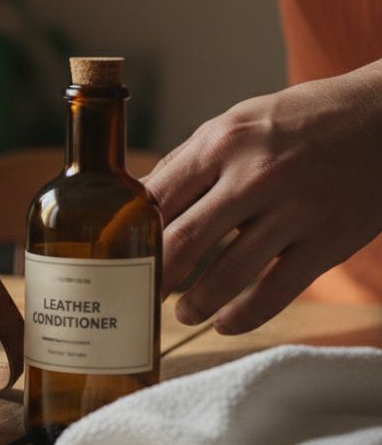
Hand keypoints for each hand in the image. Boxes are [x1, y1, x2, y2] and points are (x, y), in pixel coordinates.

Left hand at [145, 59, 381, 333]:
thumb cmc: (302, 121)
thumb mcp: (239, 121)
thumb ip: (191, 160)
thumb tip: (139, 198)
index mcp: (223, 142)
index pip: (158, 198)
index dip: (131, 235)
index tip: (115, 258)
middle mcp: (255, 175)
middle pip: (183, 240)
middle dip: (154, 277)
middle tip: (138, 295)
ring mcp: (295, 210)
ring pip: (227, 273)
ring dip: (196, 302)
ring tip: (181, 313)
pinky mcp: (329, 240)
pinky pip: (276, 290)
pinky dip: (244, 315)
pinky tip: (225, 323)